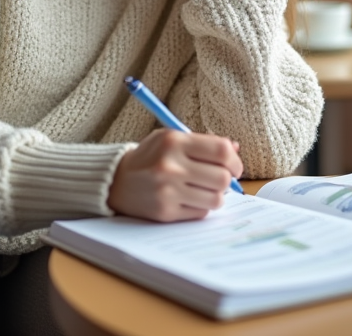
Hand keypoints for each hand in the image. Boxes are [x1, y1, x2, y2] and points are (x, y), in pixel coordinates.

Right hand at [107, 129, 242, 221]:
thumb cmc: (149, 157)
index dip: (235, 160)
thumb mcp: (171, 139)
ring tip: (204, 190)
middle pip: (222, 178)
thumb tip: (235, 148)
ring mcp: (168, 191)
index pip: (221, 151)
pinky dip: (201, 207)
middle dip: (227, 180)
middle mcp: (171, 166)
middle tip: (220, 179)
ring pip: (216, 199)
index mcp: (174, 141)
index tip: (234, 166)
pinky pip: (201, 213)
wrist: (116, 181)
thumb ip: (203, 142)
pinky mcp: (166, 212)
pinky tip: (189, 198)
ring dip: (215, 195)